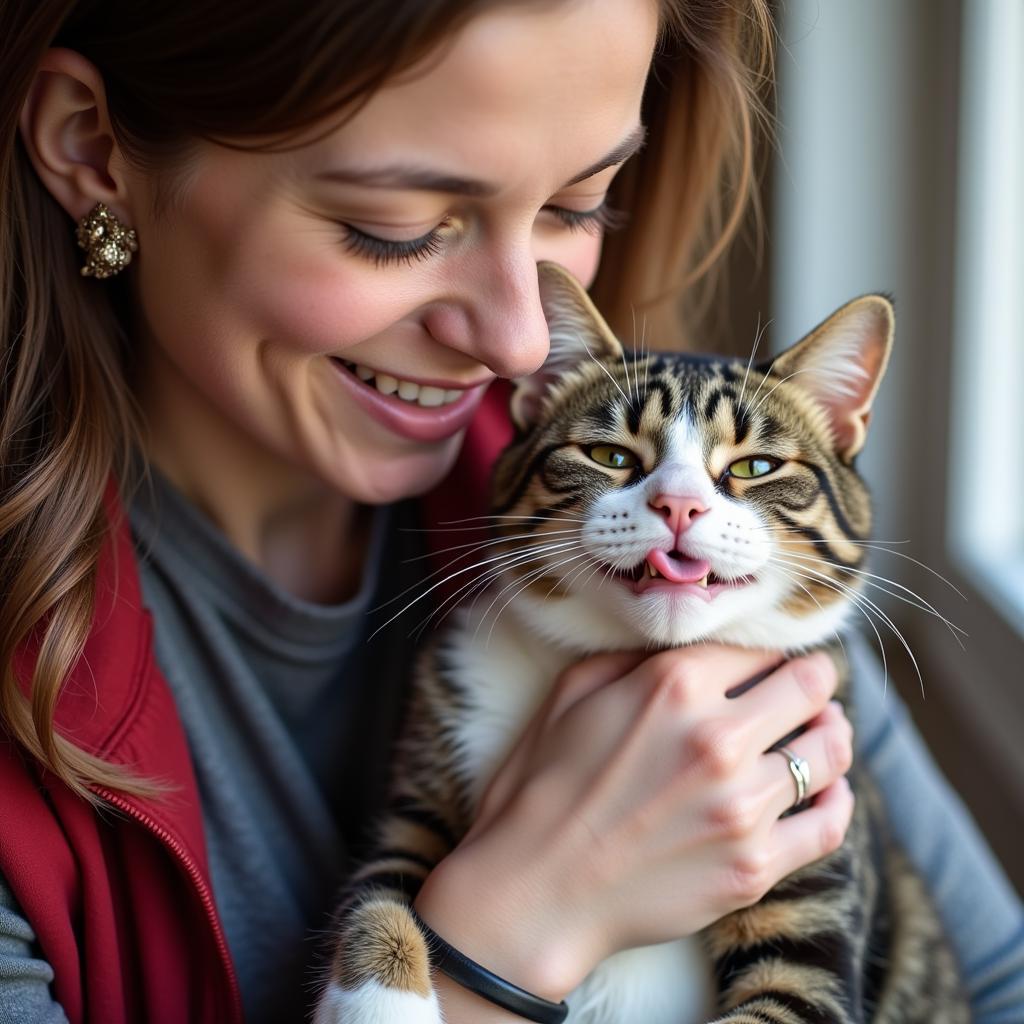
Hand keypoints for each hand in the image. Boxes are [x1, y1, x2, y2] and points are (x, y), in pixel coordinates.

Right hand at [413, 645, 853, 1002]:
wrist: (533, 891)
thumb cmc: (543, 785)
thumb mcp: (573, 692)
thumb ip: (634, 657)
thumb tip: (685, 649)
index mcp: (674, 685)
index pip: (759, 649)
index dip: (768, 652)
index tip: (770, 662)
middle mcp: (718, 738)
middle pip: (811, 688)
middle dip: (814, 681)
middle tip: (812, 686)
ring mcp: (742, 807)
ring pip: (830, 752)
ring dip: (831, 734)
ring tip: (825, 731)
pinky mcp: (753, 867)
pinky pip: (829, 824)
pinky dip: (838, 800)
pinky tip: (829, 791)